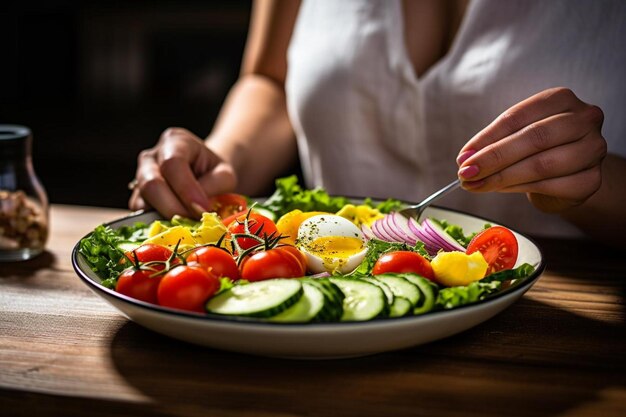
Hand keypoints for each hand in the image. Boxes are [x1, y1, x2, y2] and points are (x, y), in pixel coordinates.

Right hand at [129, 127, 236, 218]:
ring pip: (141, 202)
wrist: (204, 176)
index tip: (202, 209)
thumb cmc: (215, 173)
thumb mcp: (225, 174)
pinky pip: (140, 215)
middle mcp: (151, 156)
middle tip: (194, 224)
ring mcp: (140, 177)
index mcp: (175, 141)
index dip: (186, 189)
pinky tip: (174, 229)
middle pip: (151, 184)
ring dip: (164, 219)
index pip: (173, 164)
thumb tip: (198, 207)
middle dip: (173, 209)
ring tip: (187, 226)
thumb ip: (215, 185)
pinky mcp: (136, 198)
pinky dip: (156, 225)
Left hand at [456, 87, 606, 212]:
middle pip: (533, 138)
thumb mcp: (516, 135)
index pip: (518, 116)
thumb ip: (494, 142)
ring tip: (478, 185)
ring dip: (502, 178)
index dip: (487, 138)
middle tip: (467, 174)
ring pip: (542, 165)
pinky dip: (519, 189)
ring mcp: (592, 149)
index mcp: (560, 99)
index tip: (463, 157)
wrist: (568, 174)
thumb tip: (465, 158)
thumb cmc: (539, 148)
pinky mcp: (591, 179)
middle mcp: (584, 119)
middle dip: (494, 158)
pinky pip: (550, 186)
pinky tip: (500, 189)